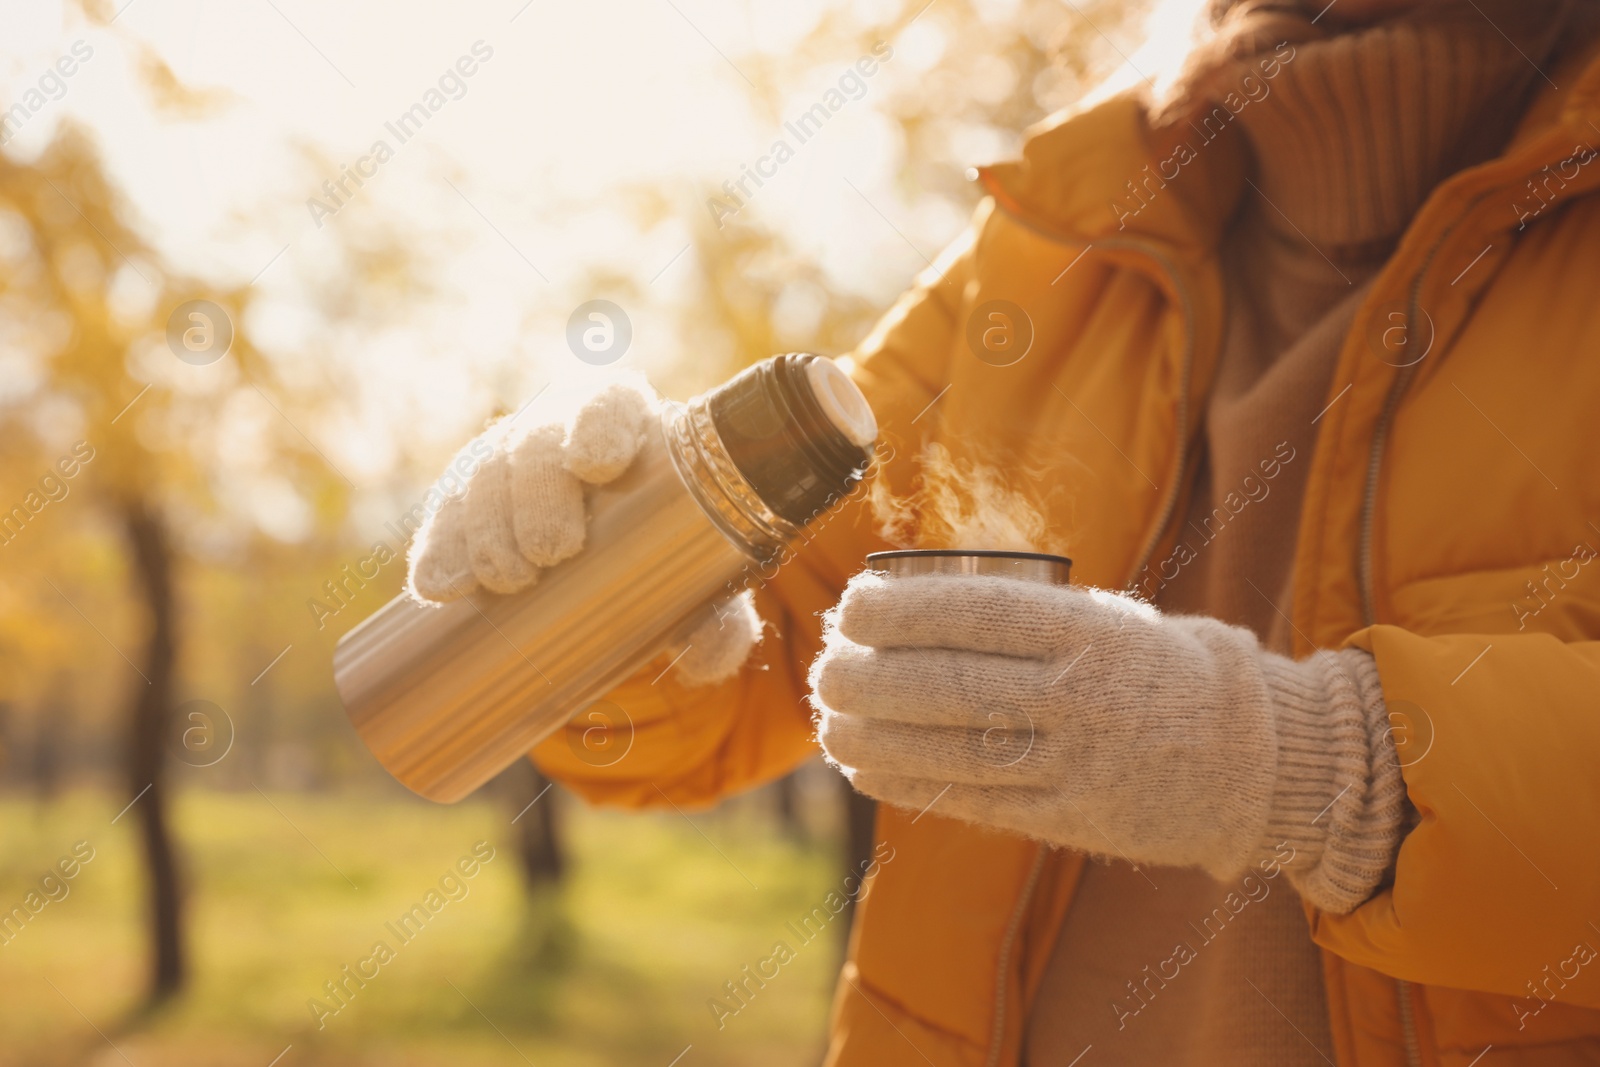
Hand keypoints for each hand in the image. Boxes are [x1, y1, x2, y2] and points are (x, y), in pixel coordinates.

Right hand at [406, 380, 760, 686]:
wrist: (629, 559)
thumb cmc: (677, 552)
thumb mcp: (707, 584)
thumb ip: (721, 617)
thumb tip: (708, 650)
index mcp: (633, 426)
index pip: (610, 401)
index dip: (597, 423)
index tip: (593, 463)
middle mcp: (563, 430)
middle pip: (537, 442)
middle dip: (536, 494)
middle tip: (549, 553)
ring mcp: (509, 462)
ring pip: (484, 474)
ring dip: (485, 527)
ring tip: (502, 582)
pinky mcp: (468, 501)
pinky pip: (445, 515)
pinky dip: (438, 549)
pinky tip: (438, 587)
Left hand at [810, 571, 1407, 911]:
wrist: (1260, 762)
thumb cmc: (1170, 673)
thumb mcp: (1114, 620)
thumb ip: (1031, 616)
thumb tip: (921, 609)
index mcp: (1090, 632)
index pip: (973, 614)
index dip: (899, 611)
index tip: (851, 606)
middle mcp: (1079, 697)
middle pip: (946, 686)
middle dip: (868, 677)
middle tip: (824, 665)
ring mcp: (1074, 765)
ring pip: (948, 749)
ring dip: (872, 735)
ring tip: (828, 718)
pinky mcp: (1069, 820)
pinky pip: (971, 801)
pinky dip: (908, 783)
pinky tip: (864, 766)